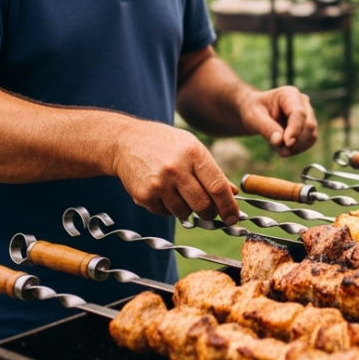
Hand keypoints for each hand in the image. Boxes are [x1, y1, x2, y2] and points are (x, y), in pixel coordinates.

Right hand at [110, 122, 240, 224]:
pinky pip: (166, 213)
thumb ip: (213, 172)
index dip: (228, 206)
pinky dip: (169, 208)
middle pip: (202, 205)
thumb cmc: (165, 144)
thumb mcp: (192, 147)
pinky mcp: (144, 196)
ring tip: (180, 192)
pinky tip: (163, 191)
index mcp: (193, 153)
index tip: (233, 218)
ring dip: (188, 210)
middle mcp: (176, 169)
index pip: (217, 187)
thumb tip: (233, 193)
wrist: (126, 141)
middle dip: (209, 213)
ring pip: (184, 213)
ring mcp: (158, 184)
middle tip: (208, 211)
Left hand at [240, 86, 318, 156]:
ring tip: (280, 150)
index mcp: (289, 94)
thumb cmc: (255, 110)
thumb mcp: (254, 117)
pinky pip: (310, 140)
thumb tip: (280, 141)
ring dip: (297, 147)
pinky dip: (299, 148)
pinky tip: (286, 148)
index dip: (295, 130)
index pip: (299, 113)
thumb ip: (266, 128)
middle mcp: (302, 102)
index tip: (287, 144)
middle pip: (308, 125)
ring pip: (312, 134)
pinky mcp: (308, 125)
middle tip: (279, 151)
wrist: (257, 112)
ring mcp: (308, 113)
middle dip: (295, 142)